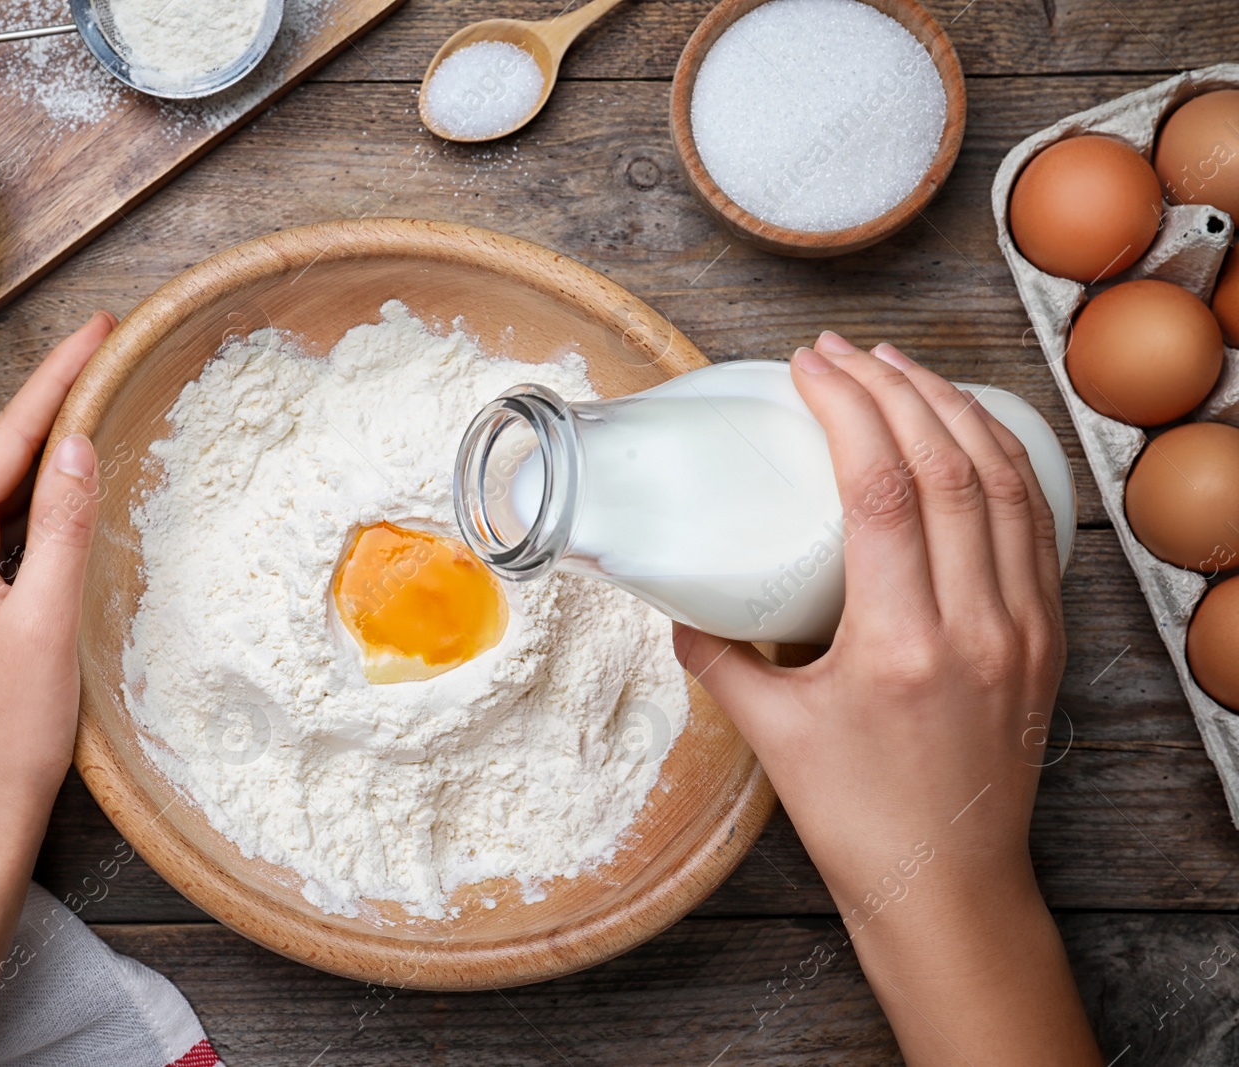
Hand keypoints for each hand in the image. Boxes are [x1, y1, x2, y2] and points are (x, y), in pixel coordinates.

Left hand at [0, 312, 114, 1066]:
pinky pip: (0, 536)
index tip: (98, 329)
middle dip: (51, 404)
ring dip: (45, 452)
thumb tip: (80, 444)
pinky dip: (38, 505)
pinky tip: (69, 492)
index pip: (5, 443)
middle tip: (106, 352)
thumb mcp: (45, 622)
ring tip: (96, 402)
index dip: (56, 382)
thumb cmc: (4, 734)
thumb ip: (62, 526)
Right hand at [674, 333, 1098, 1063]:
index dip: (847, 412)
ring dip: (953, 411)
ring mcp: (1022, 627)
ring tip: (903, 370)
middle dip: (894, 389)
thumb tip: (677, 603)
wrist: (947, 883)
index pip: (883, 490)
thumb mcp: (770, 732)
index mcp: (901, 644)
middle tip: (843, 353)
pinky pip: (1033, 524)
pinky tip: (968, 435)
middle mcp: (975, 625)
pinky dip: (1001, 461)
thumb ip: (717, 657)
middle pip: (947, 466)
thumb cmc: (857, 817)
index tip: (811, 369)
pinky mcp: (1043, 637)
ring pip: (1004, 483)